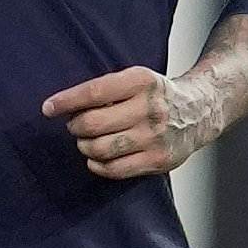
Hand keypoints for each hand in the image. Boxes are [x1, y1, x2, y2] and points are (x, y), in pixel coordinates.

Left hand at [41, 66, 212, 179]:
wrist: (200, 111)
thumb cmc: (157, 94)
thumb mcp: (136, 78)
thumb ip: (107, 88)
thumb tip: (66, 104)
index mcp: (140, 81)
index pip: (94, 91)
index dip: (66, 101)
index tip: (48, 107)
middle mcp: (149, 109)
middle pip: (94, 123)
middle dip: (75, 126)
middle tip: (73, 125)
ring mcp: (155, 137)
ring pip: (102, 148)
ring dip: (84, 146)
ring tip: (85, 141)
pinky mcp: (158, 160)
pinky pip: (117, 169)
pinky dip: (97, 166)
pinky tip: (94, 159)